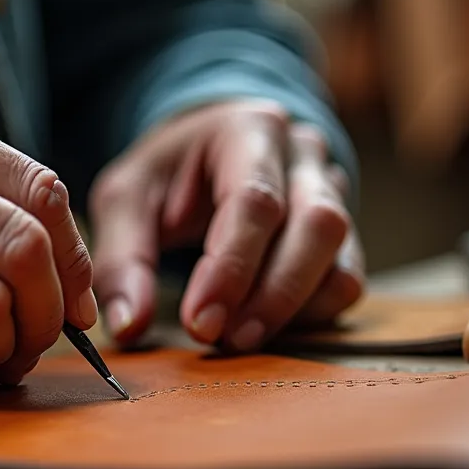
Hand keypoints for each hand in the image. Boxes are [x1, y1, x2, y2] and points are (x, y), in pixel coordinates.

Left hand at [89, 99, 364, 350]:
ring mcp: (331, 192)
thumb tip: (130, 327)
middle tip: (221, 339)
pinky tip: (263, 323)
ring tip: (238, 337)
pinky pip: (346, 280)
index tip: (200, 322)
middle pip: (317, 225)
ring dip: (293, 308)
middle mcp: (303, 155)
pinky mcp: (341, 236)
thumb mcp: (125, 199)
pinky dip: (311, 313)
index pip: (255, 201)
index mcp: (249, 129)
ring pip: (340, 256)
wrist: (205, 155)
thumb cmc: (166, 175)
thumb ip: (122, 261)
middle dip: (271, 294)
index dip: (231, 268)